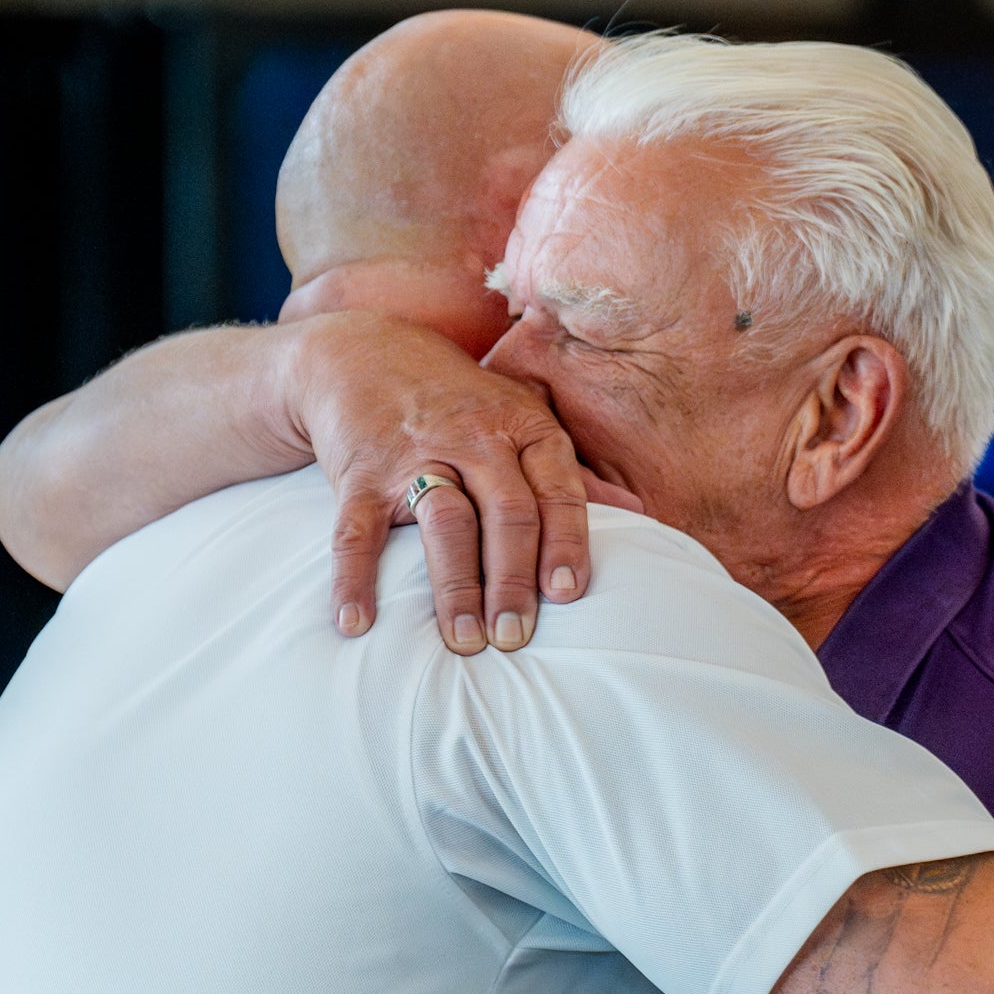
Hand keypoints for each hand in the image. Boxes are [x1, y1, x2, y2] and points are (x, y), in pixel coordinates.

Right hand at [293, 311, 639, 654]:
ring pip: (445, 522)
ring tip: (465, 641)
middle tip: (516, 637)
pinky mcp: (361, 472)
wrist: (363, 352)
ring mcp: (416, 454)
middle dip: (514, 578)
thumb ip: (570, 471)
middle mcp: (475, 438)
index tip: (567, 594)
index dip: (566, 543)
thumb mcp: (520, 418)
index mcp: (523, 428)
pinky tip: (358, 623)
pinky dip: (354, 578)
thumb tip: (638, 515)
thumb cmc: (458, 402)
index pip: (556, 490)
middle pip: (506, 511)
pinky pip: (358, 530)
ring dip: (455, 587)